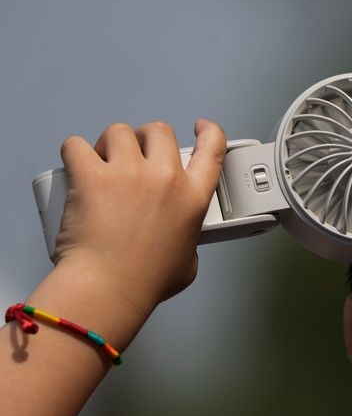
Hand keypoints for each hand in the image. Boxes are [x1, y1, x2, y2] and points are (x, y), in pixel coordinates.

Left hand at [53, 119, 225, 314]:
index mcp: (192, 198)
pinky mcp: (91, 175)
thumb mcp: (186, 264)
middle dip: (146, 139)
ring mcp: (128, 173)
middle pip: (159, 131)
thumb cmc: (146, 282)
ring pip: (119, 132)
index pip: (212, 150)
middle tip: (134, 157)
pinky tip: (75, 167)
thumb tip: (179, 245)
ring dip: (110, 144)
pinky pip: (77, 145)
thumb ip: (188, 244)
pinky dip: (75, 153)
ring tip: (102, 163)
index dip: (209, 132)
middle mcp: (165, 178)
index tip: (201, 127)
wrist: (109, 288)